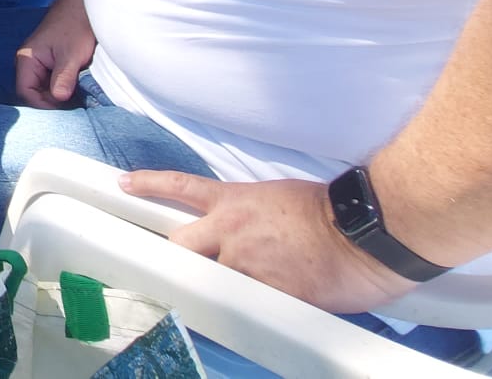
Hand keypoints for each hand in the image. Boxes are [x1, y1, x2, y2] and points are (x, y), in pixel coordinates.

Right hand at [12, 0, 94, 107]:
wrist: (86, 4)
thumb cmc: (76, 25)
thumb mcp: (71, 55)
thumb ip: (63, 78)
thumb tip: (59, 99)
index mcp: (26, 58)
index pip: (25, 92)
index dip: (43, 103)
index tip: (64, 106)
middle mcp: (28, 61)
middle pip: (33, 91)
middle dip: (51, 100)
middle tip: (72, 103)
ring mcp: (39, 61)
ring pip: (43, 87)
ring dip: (57, 93)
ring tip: (75, 94)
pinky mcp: (50, 61)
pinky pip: (50, 80)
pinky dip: (61, 86)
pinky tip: (75, 86)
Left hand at [119, 172, 413, 313]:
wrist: (365, 231)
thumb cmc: (333, 212)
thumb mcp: (280, 200)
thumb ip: (251, 217)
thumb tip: (245, 232)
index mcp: (235, 201)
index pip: (181, 187)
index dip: (149, 185)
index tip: (126, 184)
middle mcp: (230, 231)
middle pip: (180, 243)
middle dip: (183, 254)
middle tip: (198, 261)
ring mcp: (244, 264)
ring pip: (212, 280)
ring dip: (228, 283)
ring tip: (261, 280)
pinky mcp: (264, 294)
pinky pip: (245, 306)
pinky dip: (257, 307)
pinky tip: (280, 300)